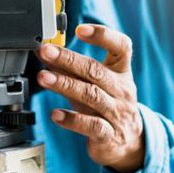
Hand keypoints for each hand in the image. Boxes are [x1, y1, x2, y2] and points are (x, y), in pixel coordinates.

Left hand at [37, 24, 145, 172]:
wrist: (130, 143)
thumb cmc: (108, 106)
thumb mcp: (95, 85)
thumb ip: (72, 69)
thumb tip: (46, 52)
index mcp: (121, 72)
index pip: (121, 47)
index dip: (103, 35)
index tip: (80, 29)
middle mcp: (121, 91)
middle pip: (96, 71)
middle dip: (68, 59)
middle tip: (46, 52)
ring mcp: (117, 114)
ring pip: (91, 96)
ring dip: (64, 85)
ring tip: (43, 77)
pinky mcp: (109, 136)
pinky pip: (91, 126)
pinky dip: (72, 120)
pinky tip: (55, 114)